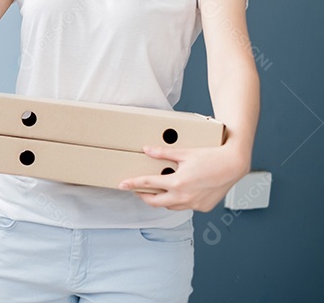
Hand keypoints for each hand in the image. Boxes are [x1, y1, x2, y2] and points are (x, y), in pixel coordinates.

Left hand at [117, 143, 249, 211]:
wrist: (234, 165)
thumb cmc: (210, 156)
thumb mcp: (184, 152)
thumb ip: (163, 153)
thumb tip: (146, 149)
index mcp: (177, 182)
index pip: (148, 184)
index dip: (132, 184)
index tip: (122, 185)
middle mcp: (184, 196)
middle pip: (155, 202)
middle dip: (143, 197)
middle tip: (136, 190)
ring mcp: (194, 204)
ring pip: (170, 206)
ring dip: (161, 200)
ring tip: (155, 191)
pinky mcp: (203, 207)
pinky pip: (185, 206)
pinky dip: (178, 201)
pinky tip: (177, 193)